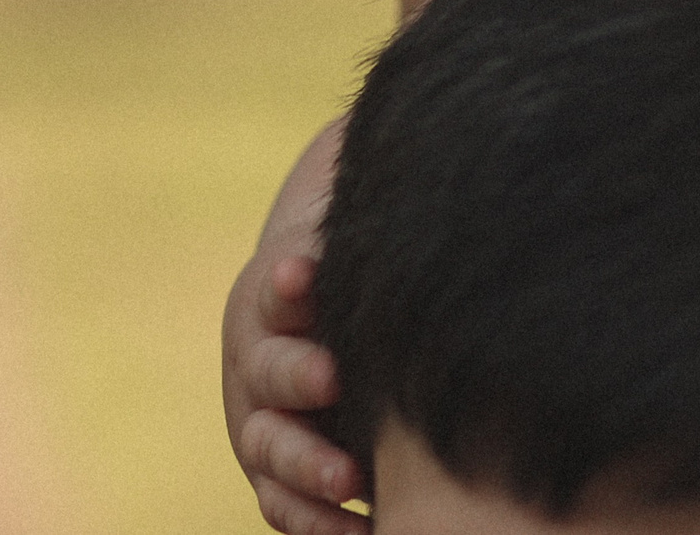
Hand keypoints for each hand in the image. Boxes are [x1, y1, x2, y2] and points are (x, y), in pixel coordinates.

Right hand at [222, 250, 365, 532]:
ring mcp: (260, 424)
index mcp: (272, 302)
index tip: (301, 272)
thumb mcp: (353, 259)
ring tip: (351, 478)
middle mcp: (257, 365)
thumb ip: (373, 252)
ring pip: (270, 449)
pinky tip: (361, 530)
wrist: (319, 326)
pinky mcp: (275, 475)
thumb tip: (441, 198)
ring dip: (309, 465)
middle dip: (299, 375)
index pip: (278, 289)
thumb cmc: (350, 284)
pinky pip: (282, 506)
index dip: (290, 282)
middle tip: (333, 378)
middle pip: (269, 373)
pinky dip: (316, 522)